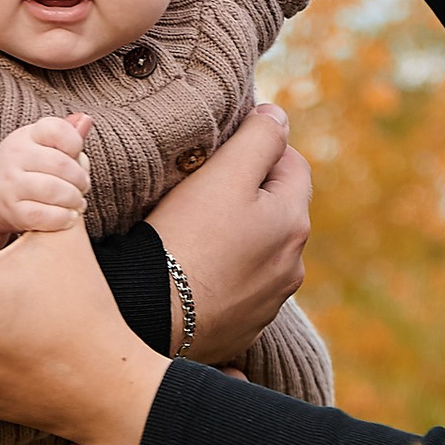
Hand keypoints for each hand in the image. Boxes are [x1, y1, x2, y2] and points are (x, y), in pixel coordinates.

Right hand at [0, 112, 92, 250]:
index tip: (77, 155)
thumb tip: (86, 119)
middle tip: (83, 186)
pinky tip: (69, 216)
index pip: (57, 130)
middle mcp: (15, 158)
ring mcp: (11, 185)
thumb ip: (66, 133)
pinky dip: (63, 218)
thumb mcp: (39, 144)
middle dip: (81, 179)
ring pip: (54, 191)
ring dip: (74, 199)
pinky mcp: (12, 211)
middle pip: (61, 165)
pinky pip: (44, 216)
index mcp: (26, 137)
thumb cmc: (22, 167)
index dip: (75, 143)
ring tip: (78, 202)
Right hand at [145, 101, 310, 357]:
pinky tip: (192, 273)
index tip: (221, 155)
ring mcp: (269, 303)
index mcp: (294, 223)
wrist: (150, 315)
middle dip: (249, 196)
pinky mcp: (242, 329)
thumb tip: (278, 115)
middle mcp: (293, 266)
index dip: (258, 150)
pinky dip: (223, 277)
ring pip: (259, 252)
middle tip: (202, 193)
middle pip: (277, 210)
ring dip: (238, 238)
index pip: (291, 164)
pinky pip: (238, 290)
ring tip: (195, 235)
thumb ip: (260, 137)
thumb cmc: (185, 237)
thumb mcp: (224, 173)